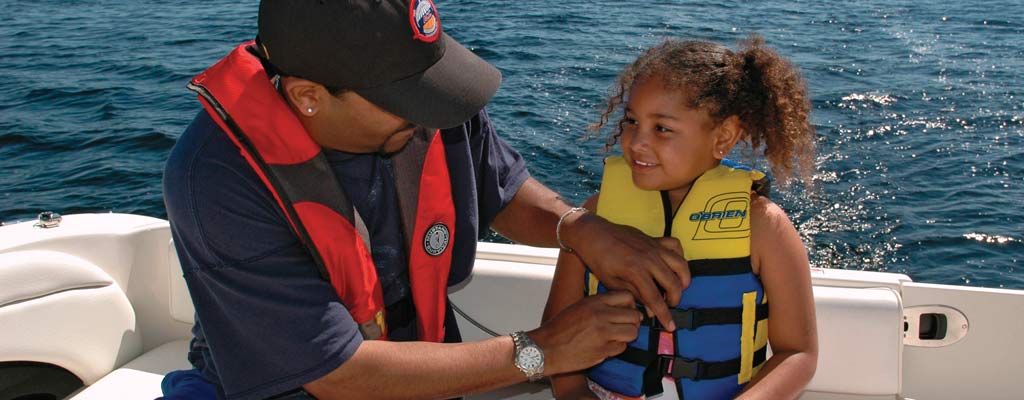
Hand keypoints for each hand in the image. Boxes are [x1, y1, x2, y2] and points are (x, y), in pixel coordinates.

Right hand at [530, 291, 641, 374]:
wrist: (545, 348)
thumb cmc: (559, 328)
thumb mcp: (579, 306)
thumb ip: (600, 304)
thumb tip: (625, 306)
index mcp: (594, 302)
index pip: (627, 296)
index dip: (631, 304)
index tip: (628, 311)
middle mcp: (600, 316)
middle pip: (634, 316)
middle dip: (633, 322)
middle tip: (625, 326)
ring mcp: (602, 334)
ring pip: (632, 333)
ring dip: (628, 336)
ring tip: (618, 336)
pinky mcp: (602, 351)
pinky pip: (622, 348)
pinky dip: (617, 348)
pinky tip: (606, 346)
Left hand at [562, 212, 689, 330]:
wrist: (594, 234)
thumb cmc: (599, 259)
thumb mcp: (612, 282)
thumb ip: (633, 296)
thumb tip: (650, 311)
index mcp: (635, 271)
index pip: (656, 298)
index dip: (664, 315)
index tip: (671, 326)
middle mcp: (649, 258)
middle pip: (673, 284)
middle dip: (675, 299)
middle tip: (668, 305)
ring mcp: (654, 247)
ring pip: (680, 265)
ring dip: (683, 279)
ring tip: (676, 288)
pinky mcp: (654, 239)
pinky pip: (675, 245)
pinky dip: (679, 256)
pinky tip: (673, 266)